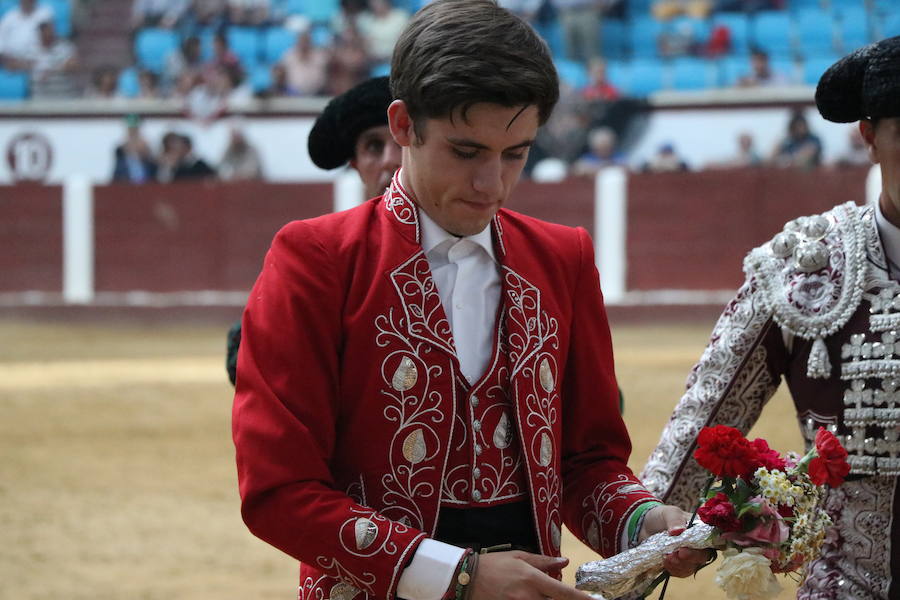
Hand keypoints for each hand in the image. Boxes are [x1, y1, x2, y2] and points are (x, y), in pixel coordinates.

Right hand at [470, 551, 594, 599]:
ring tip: (549, 596)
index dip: (582, 599)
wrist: (466, 578)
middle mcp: (529, 597)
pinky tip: (537, 599)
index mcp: (533, 579)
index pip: (565, 593)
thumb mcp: (519, 556)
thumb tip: (564, 562)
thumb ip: (543, 561)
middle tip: (573, 597)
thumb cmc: (494, 565)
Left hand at [640, 505, 710, 577]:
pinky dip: (674, 569)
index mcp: (701, 530)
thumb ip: (675, 520)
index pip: (714, 540)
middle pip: (703, 556)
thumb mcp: (669, 513)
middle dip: (691, 557)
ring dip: (680, 564)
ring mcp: (689, 556)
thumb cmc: (662, 516)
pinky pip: (681, 571)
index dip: (713, 545)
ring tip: (667, 557)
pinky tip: (665, 561)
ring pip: (692, 566)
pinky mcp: (678, 564)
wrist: (645, 525)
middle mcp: (698, 545)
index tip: (699, 547)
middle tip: (679, 553)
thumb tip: (679, 531)